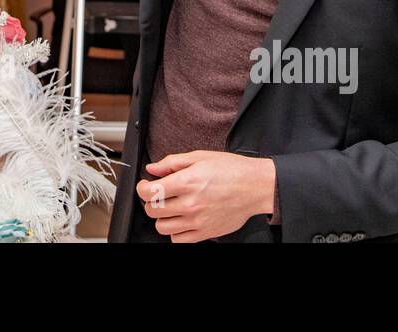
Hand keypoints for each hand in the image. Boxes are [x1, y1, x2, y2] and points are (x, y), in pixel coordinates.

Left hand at [136, 151, 275, 241]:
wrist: (255, 187)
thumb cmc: (231, 170)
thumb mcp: (200, 156)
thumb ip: (172, 162)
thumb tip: (153, 169)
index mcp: (186, 182)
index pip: (149, 192)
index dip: (142, 187)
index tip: (146, 185)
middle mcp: (190, 203)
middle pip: (152, 210)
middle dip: (151, 201)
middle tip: (159, 195)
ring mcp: (197, 221)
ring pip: (162, 227)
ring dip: (162, 218)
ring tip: (170, 208)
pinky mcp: (205, 233)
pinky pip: (178, 240)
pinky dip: (175, 232)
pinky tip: (181, 220)